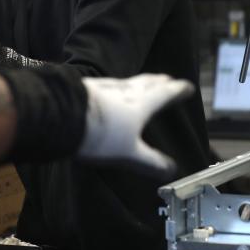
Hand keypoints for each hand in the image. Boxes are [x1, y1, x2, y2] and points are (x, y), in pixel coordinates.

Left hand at [78, 74, 194, 178]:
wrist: (61, 116)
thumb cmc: (100, 135)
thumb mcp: (129, 153)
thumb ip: (150, 161)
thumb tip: (171, 170)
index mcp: (141, 104)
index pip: (164, 94)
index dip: (177, 91)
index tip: (188, 87)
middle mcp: (125, 91)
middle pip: (146, 83)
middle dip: (159, 82)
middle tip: (167, 79)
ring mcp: (104, 88)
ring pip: (128, 82)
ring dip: (139, 82)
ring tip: (142, 83)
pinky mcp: (86, 89)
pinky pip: (109, 86)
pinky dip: (117, 87)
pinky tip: (110, 91)